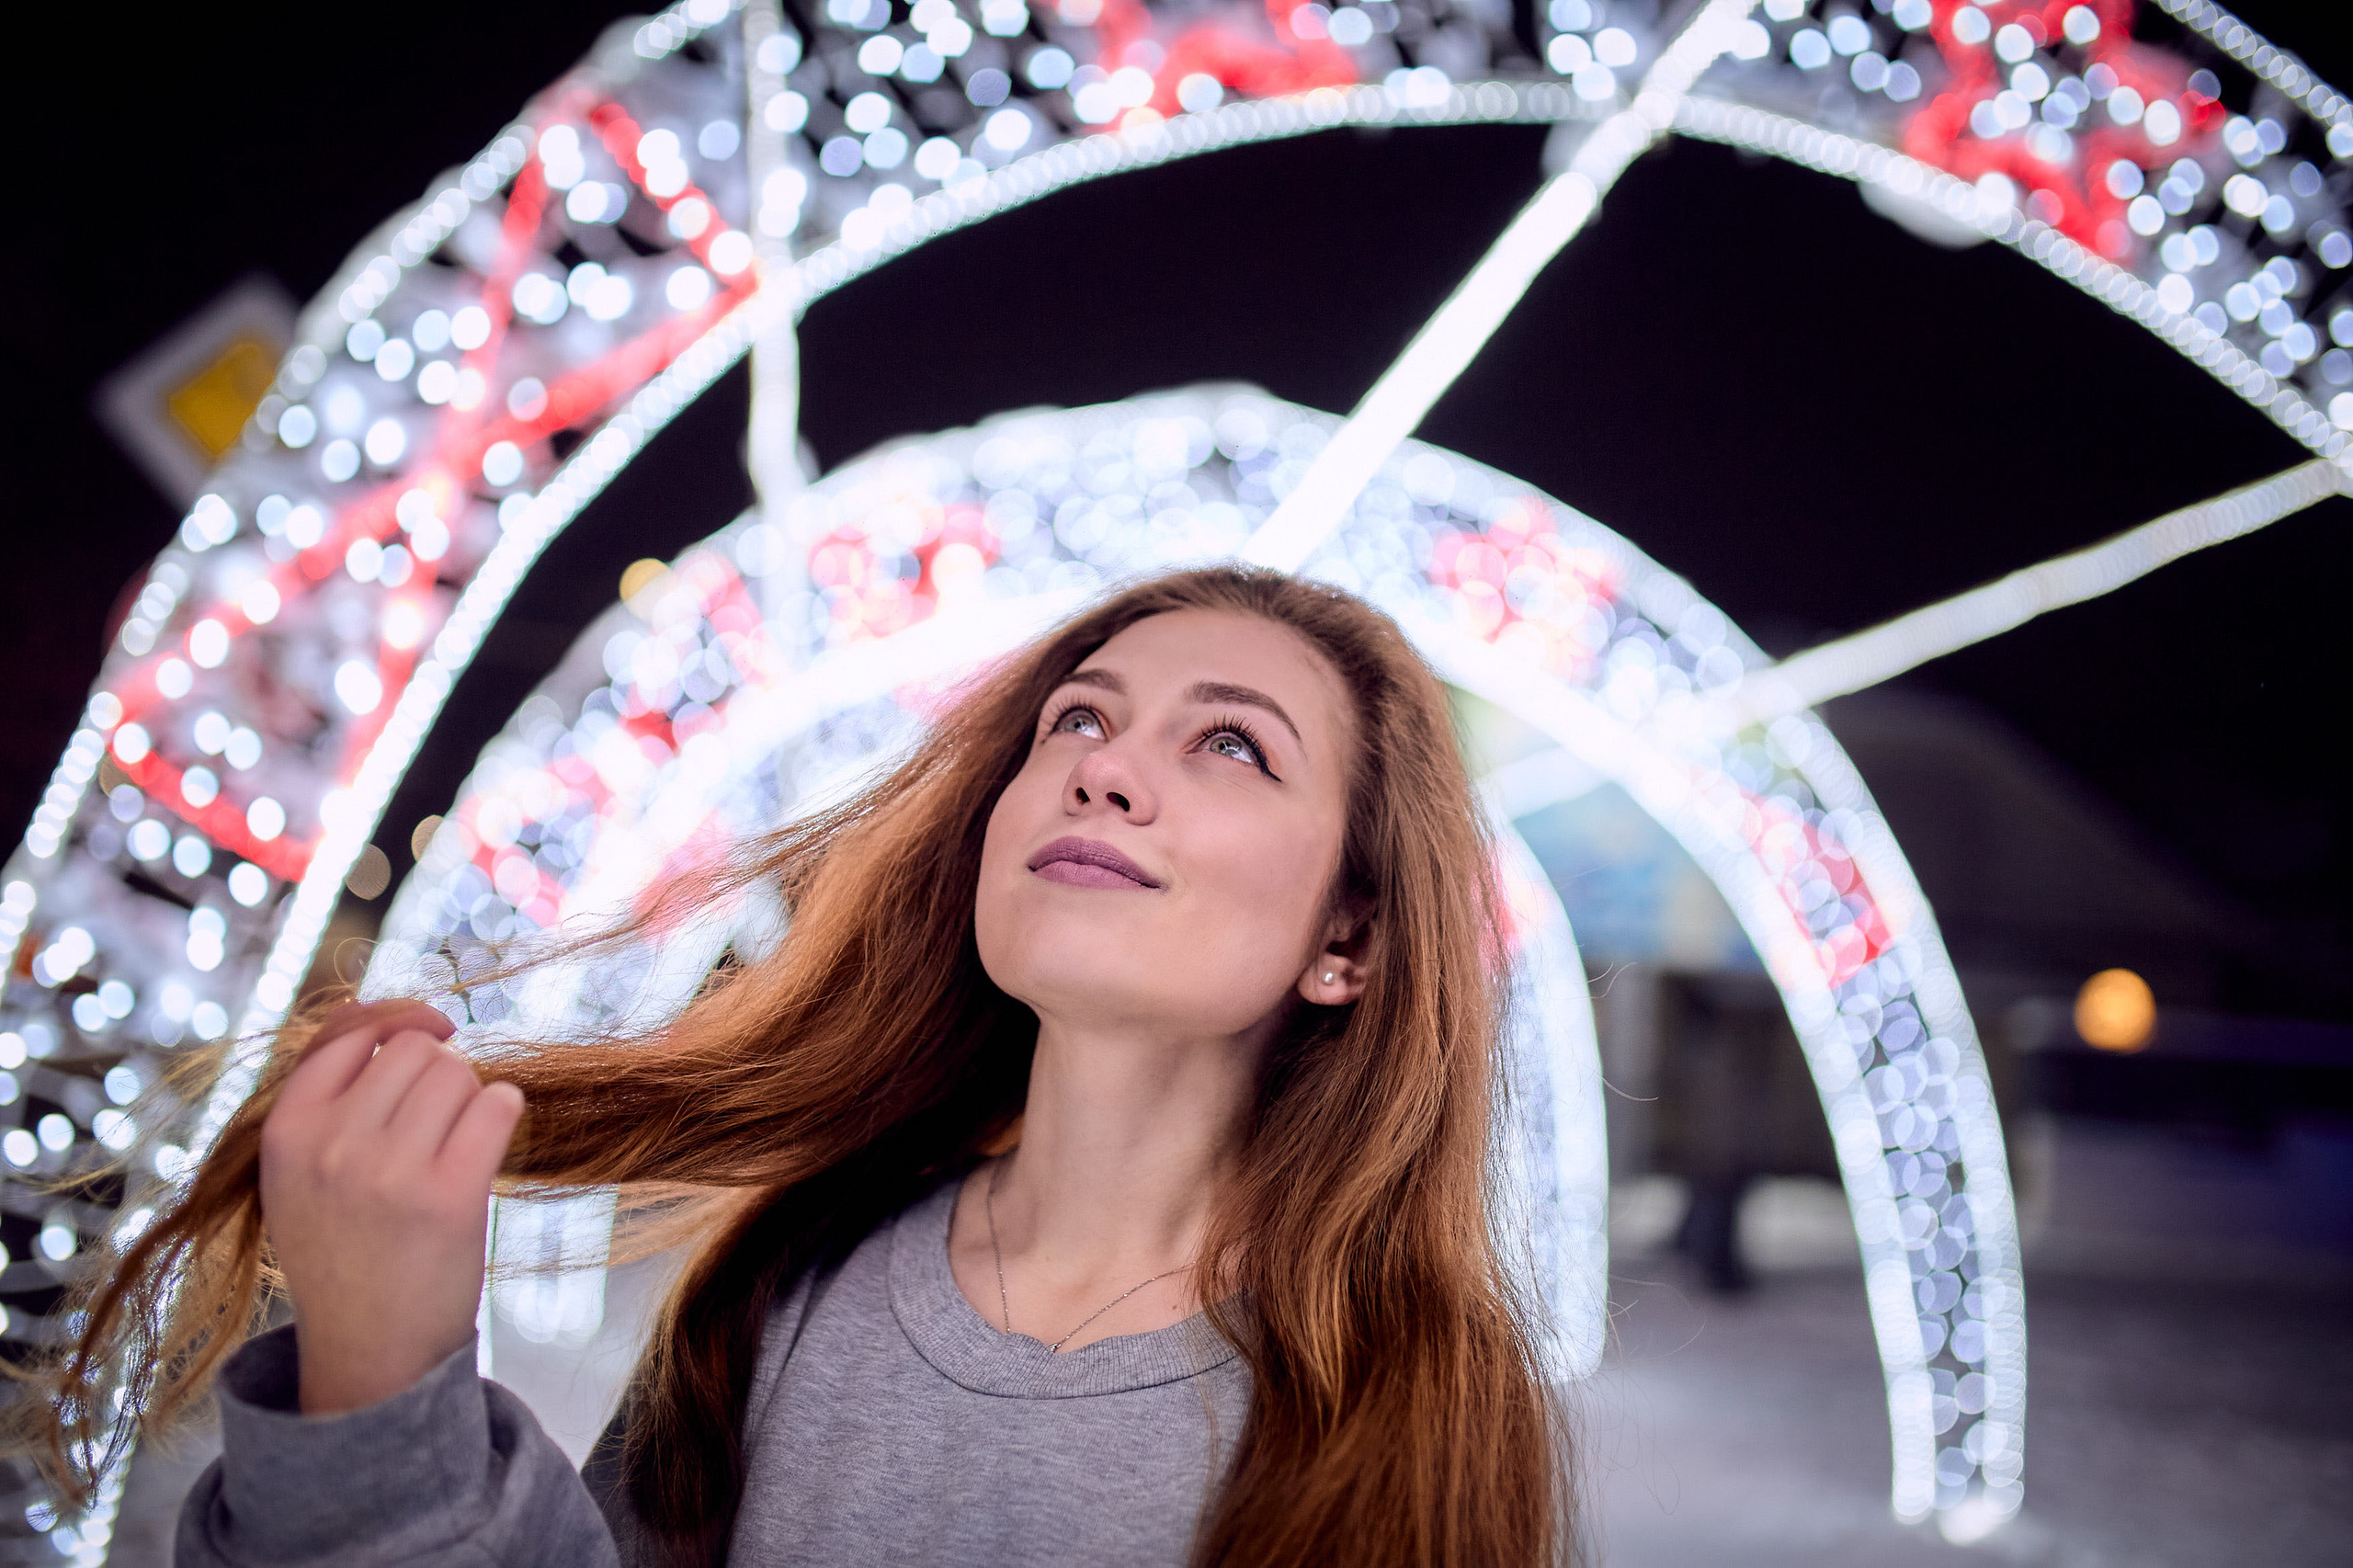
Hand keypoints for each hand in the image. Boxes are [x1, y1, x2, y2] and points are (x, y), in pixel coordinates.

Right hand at [258, 1000, 523, 1414]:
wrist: (370, 1350)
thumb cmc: (345, 1246)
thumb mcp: (302, 1169)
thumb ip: (328, 1092)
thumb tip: (380, 1007)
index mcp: (286, 1132)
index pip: (349, 1033)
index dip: (397, 1023)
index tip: (431, 1032)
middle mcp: (331, 1145)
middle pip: (414, 1049)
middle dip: (438, 1072)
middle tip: (435, 1125)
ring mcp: (389, 1171)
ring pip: (457, 1072)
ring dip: (471, 1095)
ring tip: (455, 1142)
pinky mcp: (449, 1195)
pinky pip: (497, 1104)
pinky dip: (504, 1110)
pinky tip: (491, 1135)